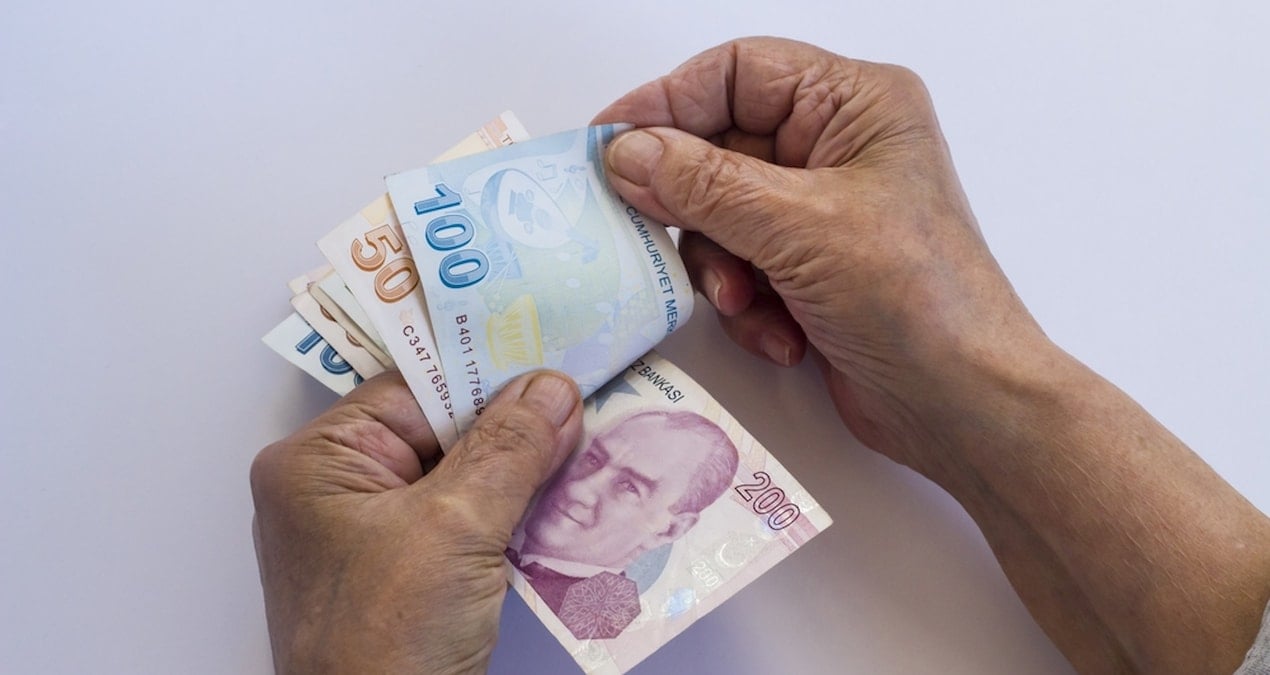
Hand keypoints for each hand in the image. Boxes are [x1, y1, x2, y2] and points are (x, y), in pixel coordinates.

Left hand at [250, 371, 581, 673]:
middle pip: (444, 430)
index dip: (486, 374)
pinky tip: (564, 504)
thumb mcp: (453, 529)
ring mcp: (377, 538)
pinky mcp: (413, 577)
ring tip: (586, 451)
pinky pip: (471, 523)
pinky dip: (516, 515)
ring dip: (523, 474)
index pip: (415, 388)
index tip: (554, 358)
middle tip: (585, 404)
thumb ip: (507, 450)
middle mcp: (341, 492)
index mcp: (319, 463)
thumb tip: (552, 388)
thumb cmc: (384, 643)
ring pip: (465, 478)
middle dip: (514, 427)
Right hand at [596, 37, 1269, 672]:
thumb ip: (702, 185)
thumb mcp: (800, 228)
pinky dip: (748, 306)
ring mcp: (821, 213)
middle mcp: (836, 148)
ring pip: (719, 217)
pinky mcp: (808, 272)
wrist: (964, 407)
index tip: (607, 144)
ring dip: (724, 270)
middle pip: (718, 149)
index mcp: (854, 104)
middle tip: (652, 233)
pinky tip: (781, 335)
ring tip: (749, 303)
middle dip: (697, 210)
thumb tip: (623, 152)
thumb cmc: (913, 300)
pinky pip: (739, 268)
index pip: (737, 73)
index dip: (667, 102)